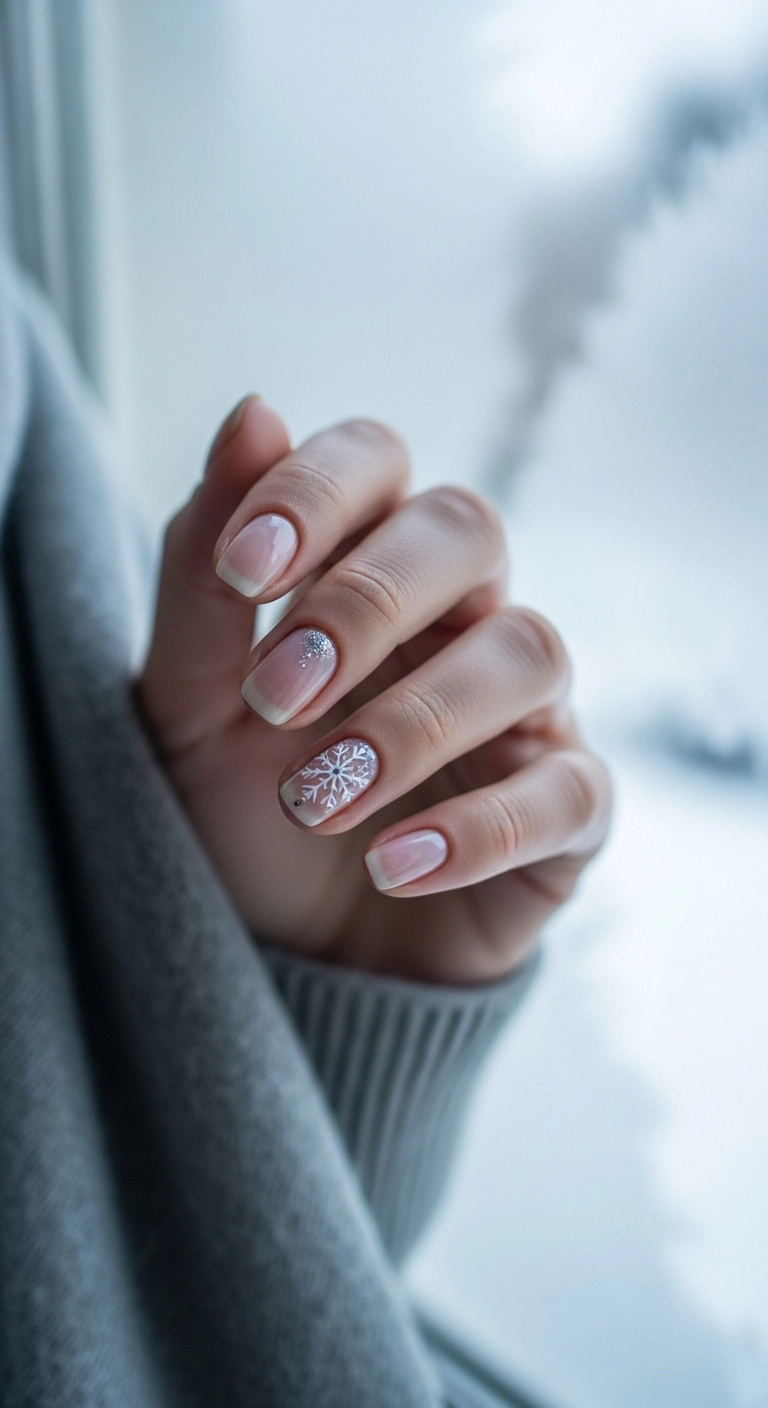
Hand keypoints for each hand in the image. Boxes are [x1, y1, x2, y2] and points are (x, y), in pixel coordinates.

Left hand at [139, 398, 611, 983]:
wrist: (285, 956)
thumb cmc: (239, 811)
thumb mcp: (185, 701)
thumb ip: (204, 571)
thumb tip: (254, 410)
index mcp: (361, 568)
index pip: (377, 460)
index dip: (317, 491)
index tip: (242, 570)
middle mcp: (456, 619)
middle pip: (470, 529)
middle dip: (369, 601)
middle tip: (278, 696)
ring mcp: (522, 712)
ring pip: (530, 652)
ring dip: (416, 722)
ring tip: (319, 799)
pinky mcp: (565, 813)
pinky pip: (570, 791)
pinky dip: (481, 828)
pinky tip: (390, 866)